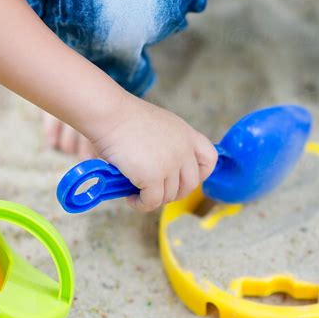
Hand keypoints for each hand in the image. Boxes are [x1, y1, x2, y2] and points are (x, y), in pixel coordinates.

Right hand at [91, 95, 217, 211]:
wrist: (109, 113)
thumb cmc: (123, 118)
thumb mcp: (158, 126)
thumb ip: (167, 147)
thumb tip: (160, 175)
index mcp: (187, 134)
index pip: (210, 159)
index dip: (201, 174)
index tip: (183, 178)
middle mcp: (183, 150)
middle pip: (190, 184)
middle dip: (174, 193)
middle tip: (155, 191)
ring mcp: (170, 164)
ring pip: (169, 195)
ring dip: (154, 199)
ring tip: (137, 193)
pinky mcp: (153, 177)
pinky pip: (152, 202)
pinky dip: (141, 204)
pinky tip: (131, 198)